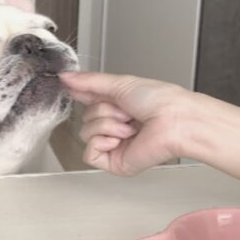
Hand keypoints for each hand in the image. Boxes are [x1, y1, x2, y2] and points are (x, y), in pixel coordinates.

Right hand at [60, 72, 193, 175]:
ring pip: (86, 134)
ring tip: (129, 126)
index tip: (73, 87)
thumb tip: (65, 77)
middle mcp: (116, 126)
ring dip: (107, 125)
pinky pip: (89, 153)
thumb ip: (89, 81)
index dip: (82, 96)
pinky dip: (102, 142)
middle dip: (103, 111)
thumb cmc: (160, 101)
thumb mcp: (120, 83)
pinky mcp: (114, 162)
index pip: (89, 102)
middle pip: (85, 118)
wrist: (174, 120)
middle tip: (126, 112)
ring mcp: (114, 145)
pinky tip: (120, 139)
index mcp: (118, 106)